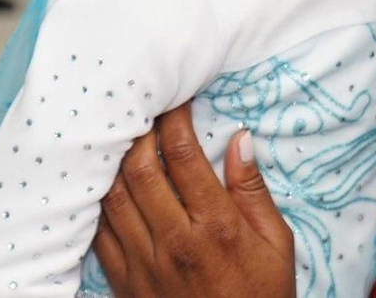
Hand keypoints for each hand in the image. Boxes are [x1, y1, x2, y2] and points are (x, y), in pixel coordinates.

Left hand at [94, 104, 294, 297]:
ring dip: (113, 158)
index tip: (176, 97)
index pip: (183, 153)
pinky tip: (105, 180)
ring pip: (112, 194)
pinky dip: (98, 198)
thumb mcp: (277, 243)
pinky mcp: (124, 281)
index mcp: (215, 227)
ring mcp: (143, 263)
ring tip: (120, 134)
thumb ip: (253, 191)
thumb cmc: (261, 295)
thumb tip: (240, 139)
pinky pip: (98, 230)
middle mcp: (173, 241)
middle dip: (138, 127)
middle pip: (139, 167)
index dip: (174, 116)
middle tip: (143, 107)